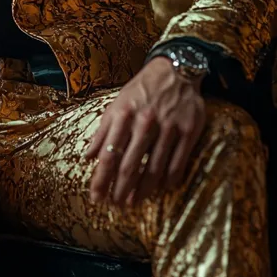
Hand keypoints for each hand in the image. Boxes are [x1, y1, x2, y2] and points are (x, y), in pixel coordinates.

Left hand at [85, 57, 205, 206]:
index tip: (96, 197)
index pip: (108, 154)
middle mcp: (145, 122)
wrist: (175, 69)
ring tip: (134, 202)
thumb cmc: (141, 89)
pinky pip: (177, 163)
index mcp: (124, 115)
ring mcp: (168, 127)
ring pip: (154, 168)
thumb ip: (103, 130)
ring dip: (143, 190)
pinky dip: (169, 180)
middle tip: (115, 206)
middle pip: (130, 165)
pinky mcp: (188, 131)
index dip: (101, 179)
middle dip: (120, 190)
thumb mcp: (117, 104)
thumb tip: (87, 156)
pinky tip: (161, 189)